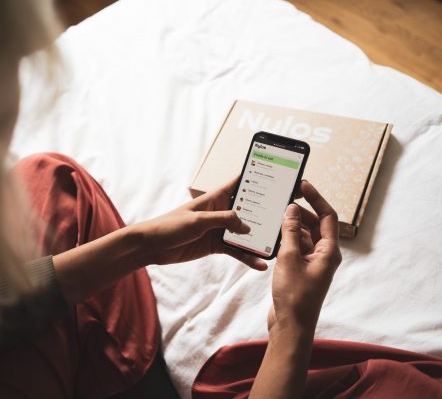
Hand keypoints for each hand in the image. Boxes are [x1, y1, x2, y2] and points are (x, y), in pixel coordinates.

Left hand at [131, 178, 267, 270]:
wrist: (153, 246)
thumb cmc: (170, 225)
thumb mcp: (198, 220)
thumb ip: (223, 220)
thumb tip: (247, 226)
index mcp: (216, 197)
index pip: (240, 182)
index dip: (258, 177)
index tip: (279, 176)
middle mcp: (221, 211)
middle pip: (249, 209)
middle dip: (267, 212)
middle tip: (288, 215)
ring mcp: (220, 229)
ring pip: (245, 232)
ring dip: (259, 238)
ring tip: (278, 245)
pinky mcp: (216, 245)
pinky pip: (237, 250)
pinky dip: (248, 256)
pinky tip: (260, 264)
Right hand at [267, 180, 341, 333]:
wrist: (291, 326)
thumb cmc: (294, 295)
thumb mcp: (290, 258)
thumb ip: (291, 231)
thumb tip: (293, 208)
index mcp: (329, 251)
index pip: (328, 216)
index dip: (317, 198)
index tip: (303, 185)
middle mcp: (324, 255)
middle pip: (316, 225)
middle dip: (301, 211)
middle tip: (284, 198)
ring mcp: (313, 263)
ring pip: (304, 236)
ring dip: (292, 226)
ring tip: (275, 214)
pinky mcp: (301, 271)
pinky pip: (296, 248)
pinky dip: (286, 240)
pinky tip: (272, 235)